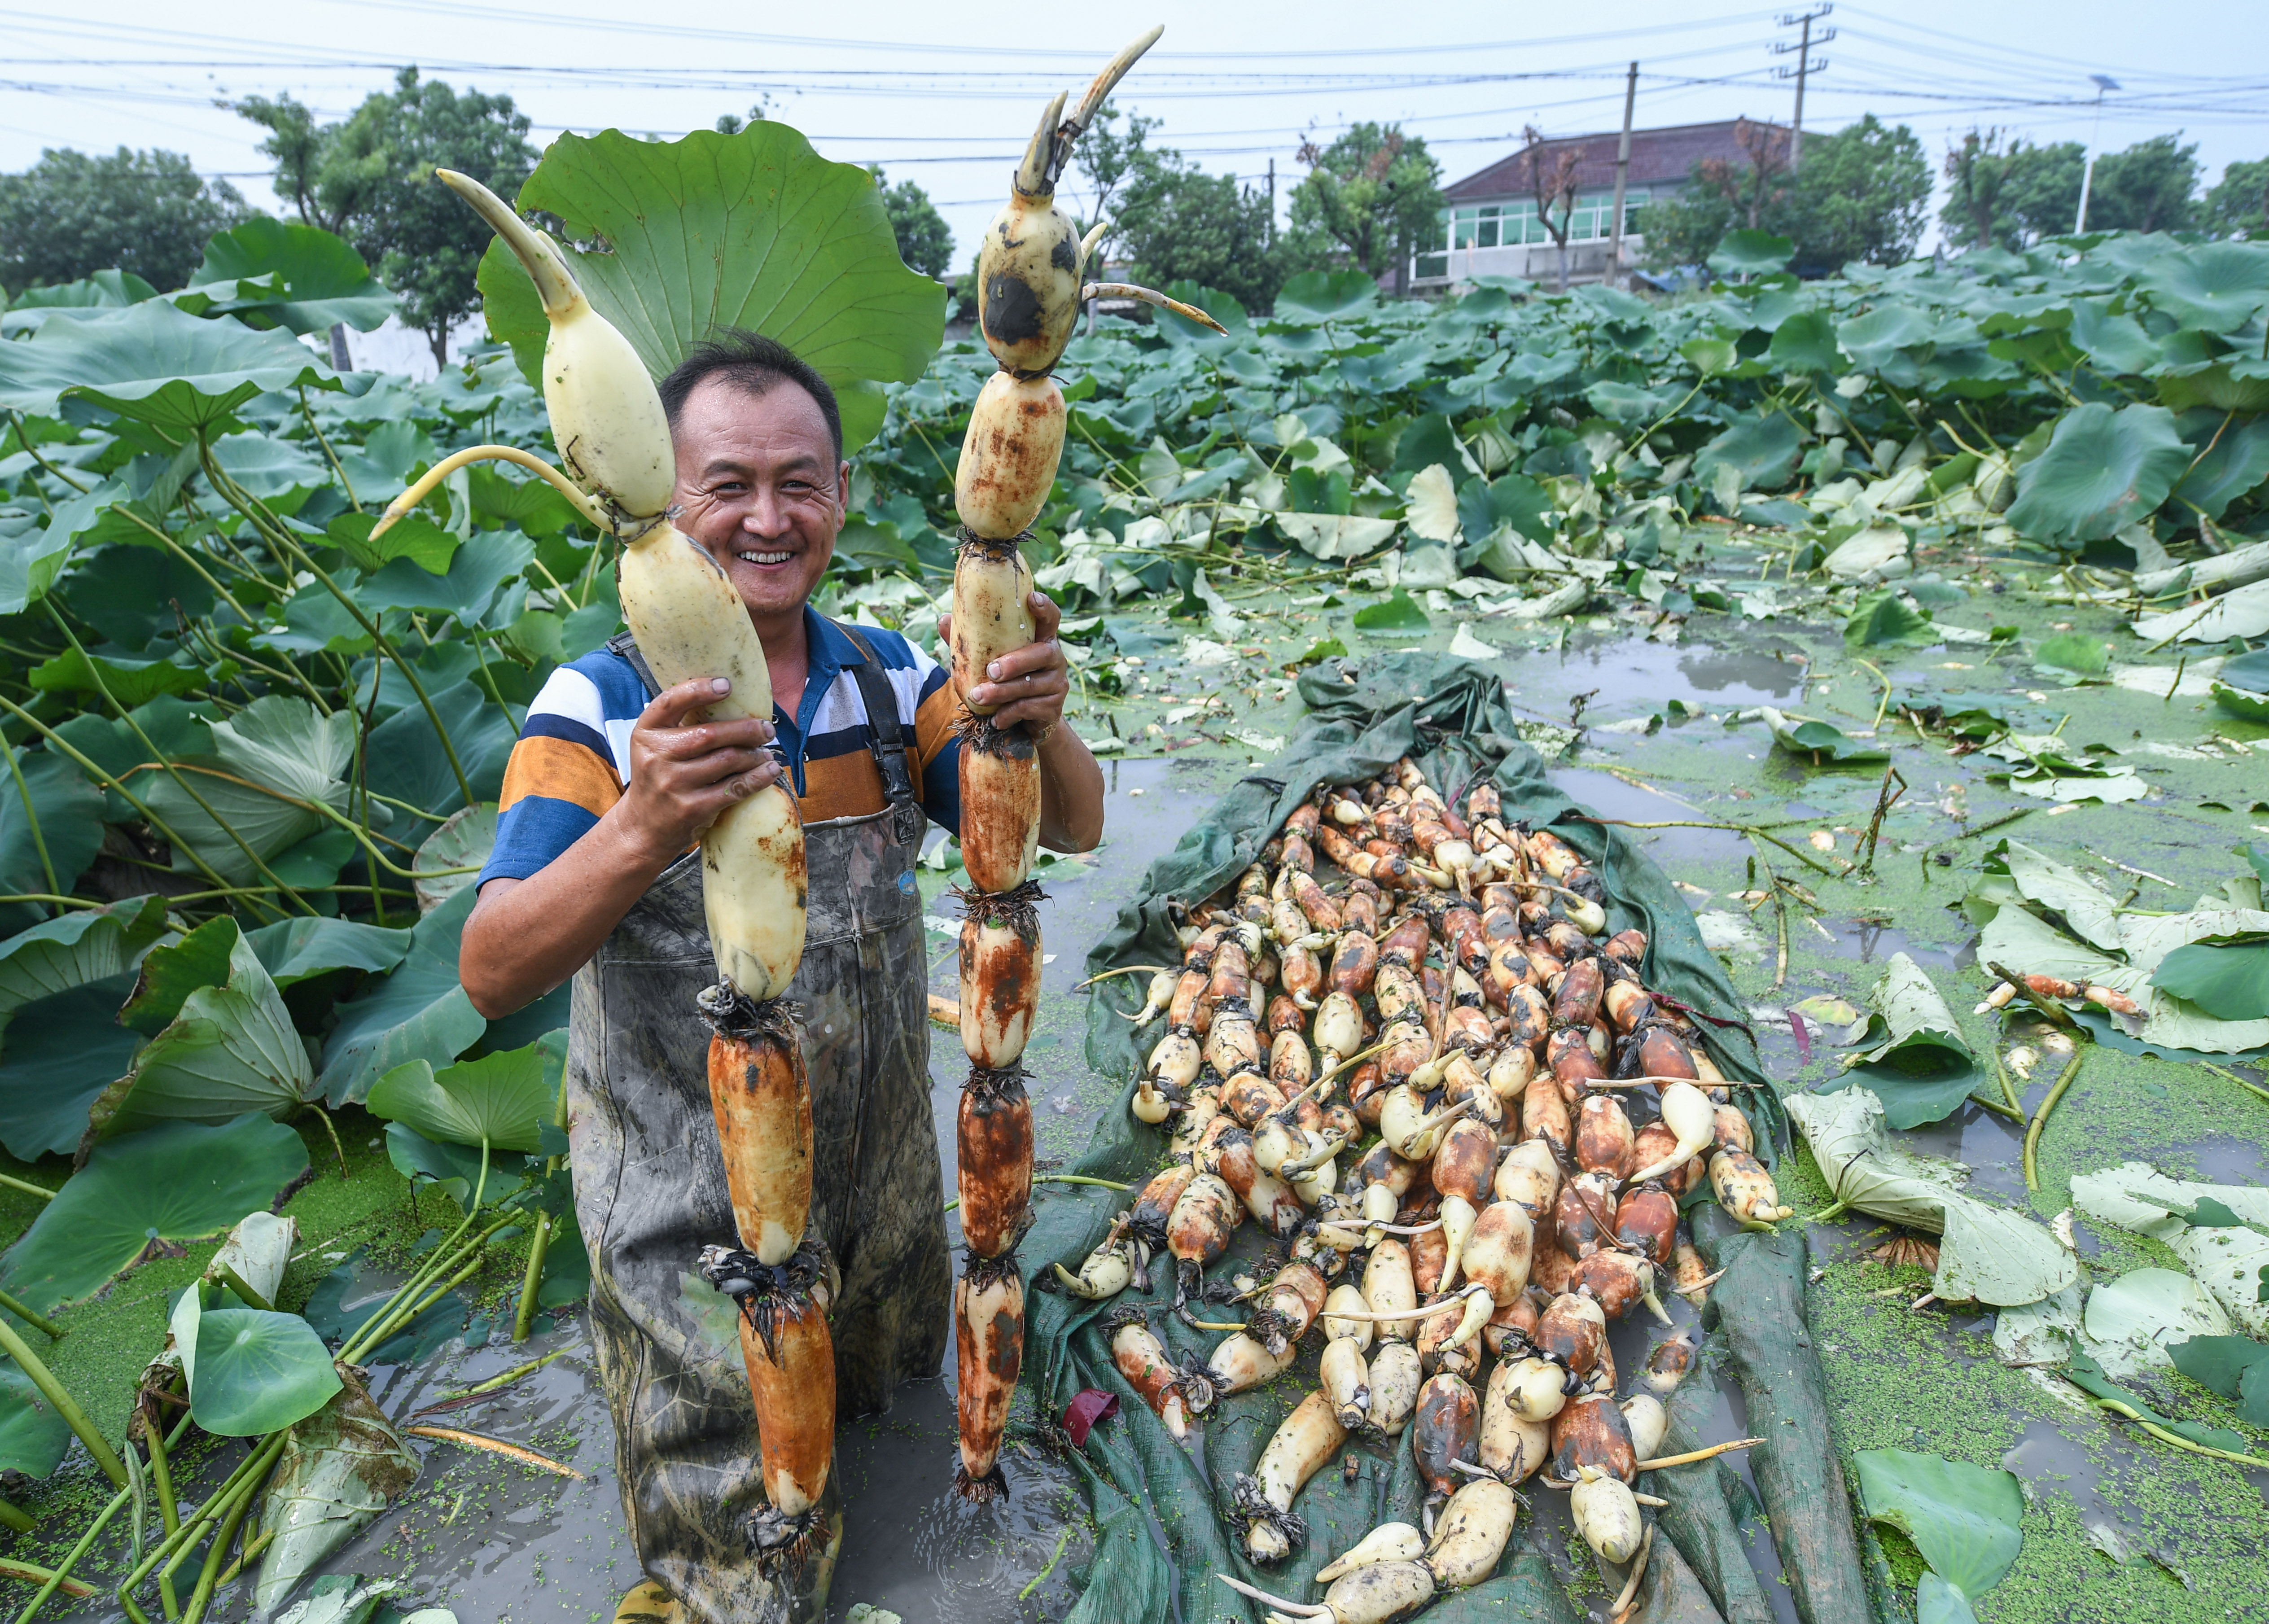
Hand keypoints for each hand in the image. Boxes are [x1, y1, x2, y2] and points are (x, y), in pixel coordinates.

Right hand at [610, 676, 781, 863]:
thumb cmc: (659, 777)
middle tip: (766, 729)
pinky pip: (735, 788)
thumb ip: (680, 724)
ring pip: (727, 760)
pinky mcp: (691, 808)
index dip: (699, 690)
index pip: (670, 702)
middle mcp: (656, 757)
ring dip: (754, 754)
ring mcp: (673, 784)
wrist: (644, 826)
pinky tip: (770, 771)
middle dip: (746, 730)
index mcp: (647, 733)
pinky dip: (758, 778)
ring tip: (765, 752)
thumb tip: (728, 698)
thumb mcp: (656, 746)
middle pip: (710, 734)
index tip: (727, 685)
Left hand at [938, 591, 1071, 737]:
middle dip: (1015, 662)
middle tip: (990, 671)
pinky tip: (995, 719)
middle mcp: (1054, 657)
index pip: (1050, 618)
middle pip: (1042, 653)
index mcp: (1040, 639)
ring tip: (978, 697)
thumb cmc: (1005, 681)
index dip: (1044, 607)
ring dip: (1002, 692)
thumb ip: (971, 642)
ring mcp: (1057, 683)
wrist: (1029, 721)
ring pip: (1031, 685)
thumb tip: (943, 620)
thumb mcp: (988, 660)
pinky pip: (1030, 708)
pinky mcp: (1054, 707)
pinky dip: (1009, 714)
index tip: (1032, 599)